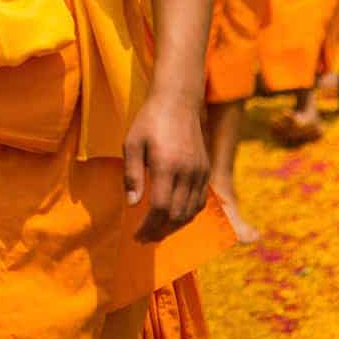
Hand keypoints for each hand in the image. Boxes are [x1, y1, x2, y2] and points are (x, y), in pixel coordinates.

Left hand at [123, 92, 209, 243]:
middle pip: (176, 215)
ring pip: (190, 212)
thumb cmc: (150, 119)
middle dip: (160, 231)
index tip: (137, 235)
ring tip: (158, 230)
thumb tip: (132, 204)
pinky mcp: (206, 169)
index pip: (160, 208)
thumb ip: (132, 174)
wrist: (179, 100)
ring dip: (174, 226)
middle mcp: (187, 171)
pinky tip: (175, 215)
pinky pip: (200, 201)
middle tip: (145, 237)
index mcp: (167, 165)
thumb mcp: (132, 142)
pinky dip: (188, 214)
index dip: (148, 227)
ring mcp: (200, 171)